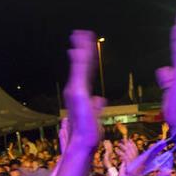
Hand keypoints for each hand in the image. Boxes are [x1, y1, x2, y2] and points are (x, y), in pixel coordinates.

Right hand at [64, 30, 103, 151]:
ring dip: (81, 48)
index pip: (84, 71)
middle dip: (81, 48)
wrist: (83, 141)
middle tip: (81, 33)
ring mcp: (75, 89)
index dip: (85, 58)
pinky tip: (81, 48)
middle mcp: (75, 89)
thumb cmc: (89, 132)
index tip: (84, 47)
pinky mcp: (77, 91)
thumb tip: (100, 99)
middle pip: (80, 64)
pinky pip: (80, 71)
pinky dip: (80, 59)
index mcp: (80, 93)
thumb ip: (96, 105)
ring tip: (82, 34)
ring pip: (79, 65)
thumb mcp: (95, 115)